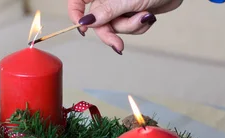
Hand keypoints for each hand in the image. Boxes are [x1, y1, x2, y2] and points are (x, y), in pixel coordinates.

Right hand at [68, 0, 183, 53]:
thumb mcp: (126, 0)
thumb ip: (105, 11)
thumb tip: (85, 22)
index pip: (77, 1)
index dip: (76, 15)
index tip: (83, 28)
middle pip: (97, 22)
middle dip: (110, 34)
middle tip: (118, 45)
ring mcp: (120, 7)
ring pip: (115, 27)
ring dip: (131, 27)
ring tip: (144, 15)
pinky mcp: (131, 13)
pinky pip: (129, 28)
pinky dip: (139, 26)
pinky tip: (148, 16)